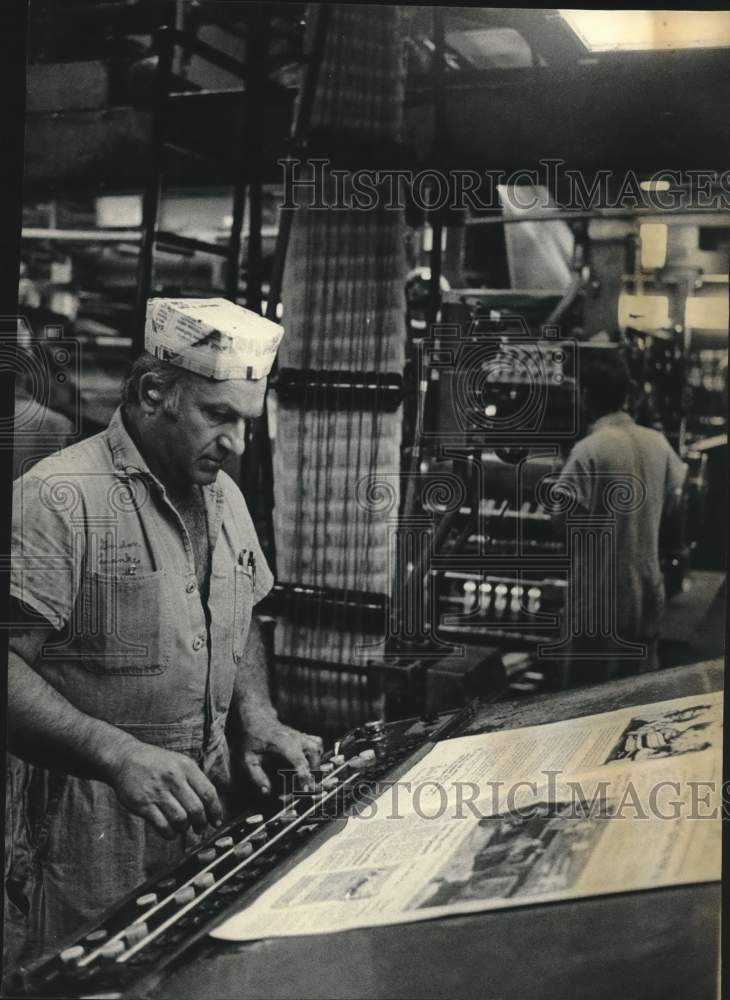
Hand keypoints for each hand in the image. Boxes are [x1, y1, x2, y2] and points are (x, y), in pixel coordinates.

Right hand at [107, 739, 222, 838]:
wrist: (125, 759)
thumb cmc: (156, 763)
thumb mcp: (179, 762)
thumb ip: (194, 780)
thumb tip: (211, 805)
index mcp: (186, 767)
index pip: (208, 792)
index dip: (215, 810)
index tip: (216, 820)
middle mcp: (173, 778)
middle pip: (196, 809)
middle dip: (201, 823)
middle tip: (200, 828)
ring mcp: (157, 792)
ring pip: (180, 819)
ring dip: (185, 829)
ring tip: (183, 827)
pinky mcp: (143, 804)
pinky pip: (162, 826)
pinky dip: (170, 833)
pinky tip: (170, 831)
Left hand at [237, 716, 322, 795]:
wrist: (257, 719)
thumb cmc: (253, 739)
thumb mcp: (249, 759)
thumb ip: (257, 776)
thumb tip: (267, 791)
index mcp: (282, 743)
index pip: (299, 760)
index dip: (304, 776)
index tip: (307, 789)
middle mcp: (295, 738)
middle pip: (314, 753)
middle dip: (313, 771)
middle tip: (305, 786)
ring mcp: (301, 735)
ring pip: (318, 747)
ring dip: (316, 763)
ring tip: (307, 777)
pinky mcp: (303, 736)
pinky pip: (317, 743)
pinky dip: (317, 755)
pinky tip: (309, 765)